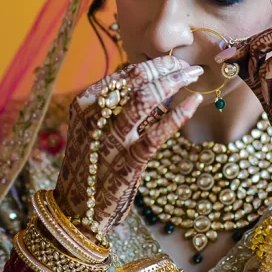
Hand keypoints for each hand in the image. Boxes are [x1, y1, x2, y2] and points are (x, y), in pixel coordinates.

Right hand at [54, 57, 204, 237]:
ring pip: (145, 99)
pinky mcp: (127, 163)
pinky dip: (178, 115)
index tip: (174, 61)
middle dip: (166, 68)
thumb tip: (152, 83)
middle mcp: (94, 117)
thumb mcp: (93, 129)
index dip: (153, 64)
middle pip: (135, 80)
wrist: (77, 209)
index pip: (123, 75)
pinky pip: (156, 134)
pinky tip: (194, 103)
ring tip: (193, 76)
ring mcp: (110, 141)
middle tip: (189, 66)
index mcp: (85, 104)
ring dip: (173, 82)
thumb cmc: (91, 164)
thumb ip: (116, 107)